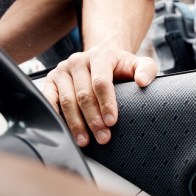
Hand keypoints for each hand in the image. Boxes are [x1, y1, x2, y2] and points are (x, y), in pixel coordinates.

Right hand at [42, 47, 157, 146]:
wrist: (100, 60)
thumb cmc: (120, 67)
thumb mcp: (137, 64)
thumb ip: (147, 69)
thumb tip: (142, 82)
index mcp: (99, 54)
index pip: (101, 81)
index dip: (106, 103)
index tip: (112, 122)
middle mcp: (77, 60)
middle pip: (83, 95)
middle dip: (93, 119)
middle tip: (103, 138)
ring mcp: (61, 70)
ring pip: (66, 101)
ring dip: (76, 124)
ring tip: (85, 141)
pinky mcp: (50, 81)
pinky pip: (49, 101)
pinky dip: (55, 118)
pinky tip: (64, 131)